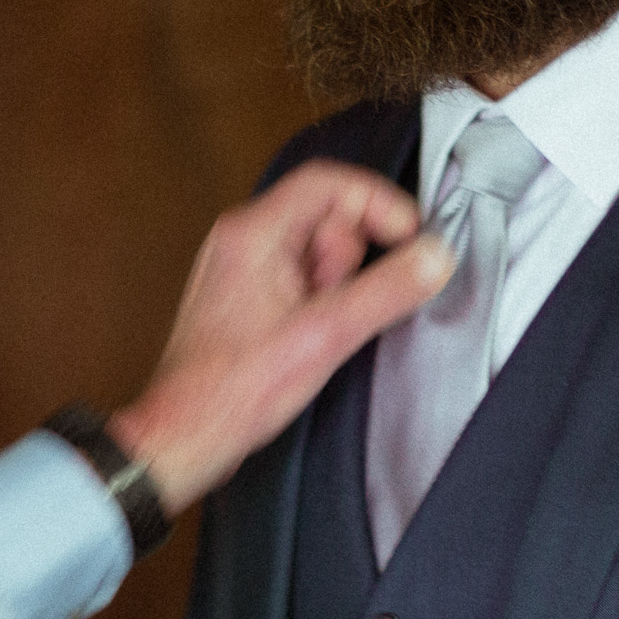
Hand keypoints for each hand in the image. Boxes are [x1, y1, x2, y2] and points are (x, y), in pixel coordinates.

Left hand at [109, 160, 451, 512]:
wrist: (184, 437)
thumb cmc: (234, 390)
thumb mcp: (326, 336)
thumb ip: (386, 291)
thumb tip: (434, 257)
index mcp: (253, 232)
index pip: (330, 181)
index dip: (380, 204)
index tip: (411, 240)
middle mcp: (242, 239)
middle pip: (327, 215)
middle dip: (350, 261)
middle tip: (341, 306)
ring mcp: (242, 267)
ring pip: (317, 251)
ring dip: (335, 287)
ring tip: (317, 331)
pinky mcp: (247, 296)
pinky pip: (301, 278)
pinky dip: (319, 303)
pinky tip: (309, 339)